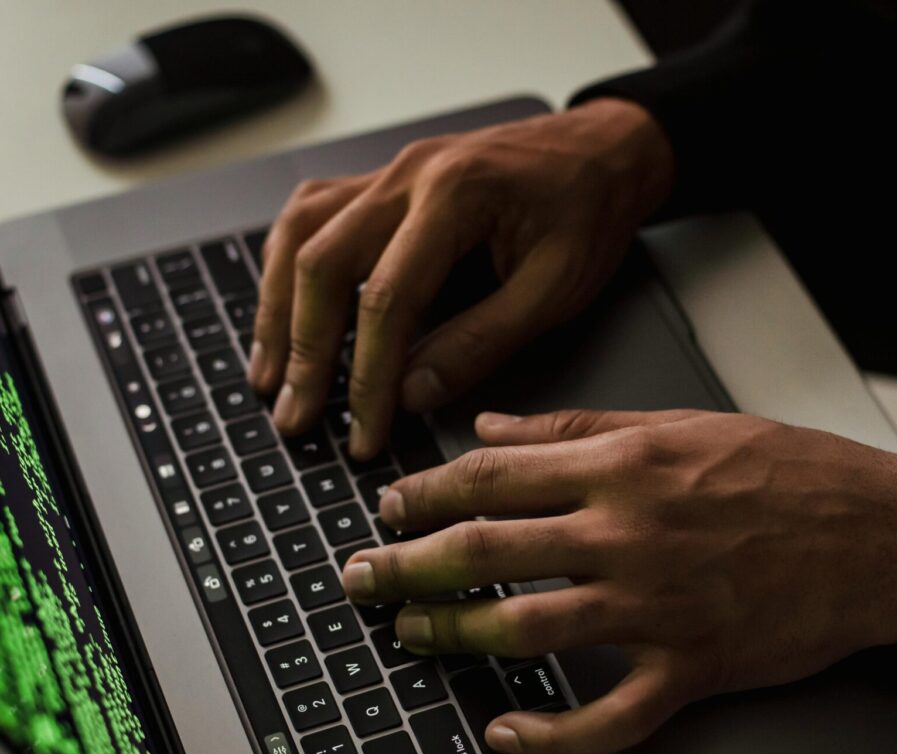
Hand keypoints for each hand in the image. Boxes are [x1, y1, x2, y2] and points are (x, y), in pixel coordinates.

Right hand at [248, 100, 673, 457]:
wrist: (601, 152)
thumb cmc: (587, 212)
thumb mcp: (554, 289)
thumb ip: (482, 342)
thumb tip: (412, 393)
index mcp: (456, 195)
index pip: (387, 299)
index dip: (368, 377)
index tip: (363, 432)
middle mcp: (408, 176)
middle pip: (322, 263)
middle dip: (304, 351)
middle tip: (295, 416)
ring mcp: (389, 173)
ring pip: (300, 235)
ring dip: (278, 309)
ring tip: (270, 375)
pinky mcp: (383, 183)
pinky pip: (312, 217)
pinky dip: (287, 267)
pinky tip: (282, 308)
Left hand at [342, 409, 896, 753]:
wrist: (876, 535)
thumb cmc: (784, 472)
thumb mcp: (677, 423)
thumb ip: (573, 425)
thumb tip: (491, 428)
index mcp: (621, 466)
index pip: (491, 477)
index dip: (423, 494)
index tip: (387, 509)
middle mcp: (627, 533)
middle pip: (486, 551)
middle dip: (407, 565)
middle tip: (361, 577)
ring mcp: (655, 606)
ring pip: (526, 628)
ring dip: (453, 635)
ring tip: (409, 635)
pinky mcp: (689, 668)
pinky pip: (609, 718)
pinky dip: (552, 737)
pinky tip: (506, 736)